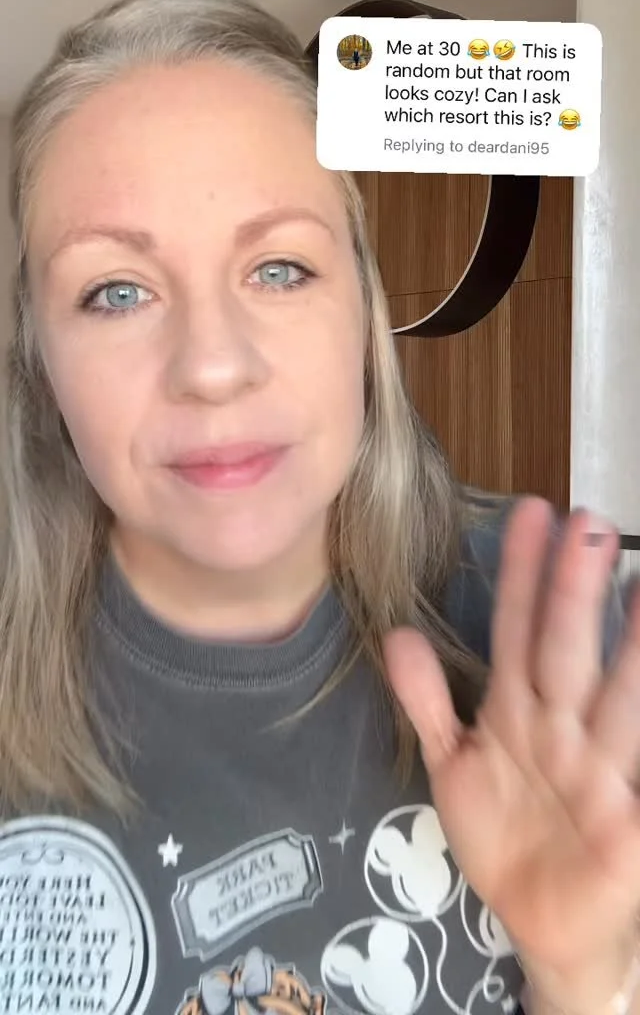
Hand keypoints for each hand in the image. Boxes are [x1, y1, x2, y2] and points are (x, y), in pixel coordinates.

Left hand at [384, 498, 639, 988]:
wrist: (543, 925)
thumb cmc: (504, 833)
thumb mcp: (455, 764)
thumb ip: (428, 701)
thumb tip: (399, 633)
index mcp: (520, 711)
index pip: (519, 631)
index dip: (521, 576)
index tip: (531, 513)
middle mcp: (564, 729)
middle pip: (568, 651)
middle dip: (574, 592)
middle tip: (589, 524)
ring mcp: (598, 773)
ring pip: (619, 701)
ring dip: (633, 649)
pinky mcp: (627, 823)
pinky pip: (639, 769)